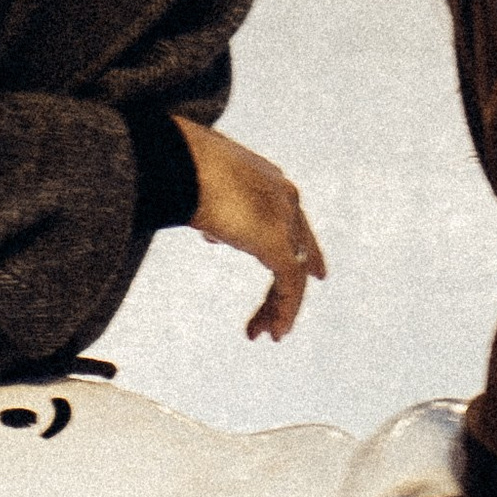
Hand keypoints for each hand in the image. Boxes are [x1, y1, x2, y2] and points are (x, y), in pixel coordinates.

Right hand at [173, 118, 326, 340]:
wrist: (184, 163)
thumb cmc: (182, 166)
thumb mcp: (203, 189)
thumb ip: (216, 213)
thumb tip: (215, 237)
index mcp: (268, 179)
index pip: (292, 219)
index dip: (301, 248)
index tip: (314, 274)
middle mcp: (283, 196)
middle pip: (297, 248)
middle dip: (290, 285)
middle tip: (280, 318)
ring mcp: (283, 217)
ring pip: (293, 271)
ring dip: (278, 306)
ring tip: (264, 333)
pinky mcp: (276, 241)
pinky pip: (290, 285)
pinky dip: (285, 311)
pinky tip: (276, 331)